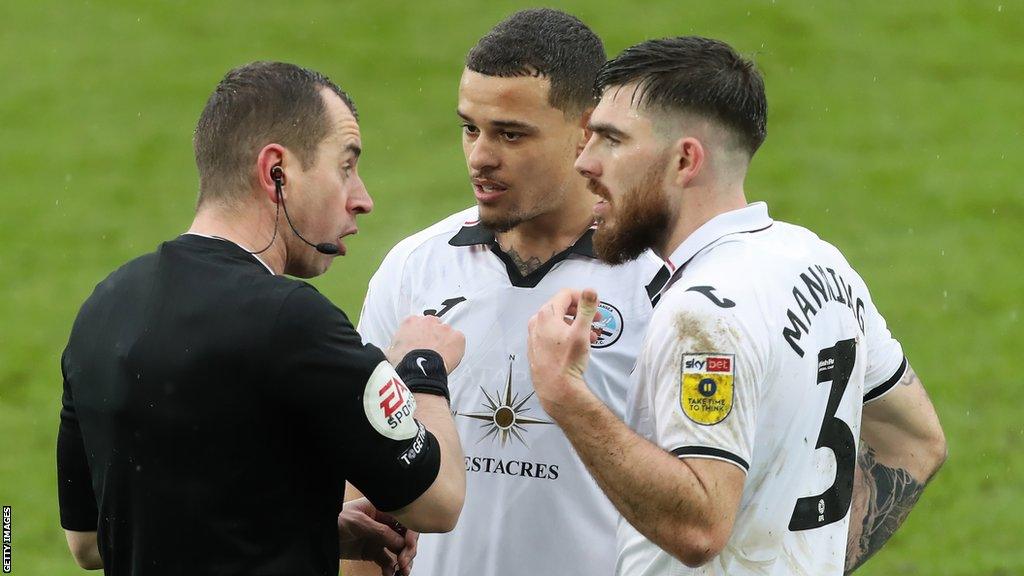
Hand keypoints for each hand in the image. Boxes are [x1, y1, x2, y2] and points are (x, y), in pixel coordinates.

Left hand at [339, 498, 419, 574]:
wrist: (320, 533)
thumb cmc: (336, 519)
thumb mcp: (359, 522)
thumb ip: (380, 531)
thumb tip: (400, 542)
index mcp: (384, 509)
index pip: (405, 520)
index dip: (411, 533)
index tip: (409, 546)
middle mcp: (385, 523)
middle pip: (405, 537)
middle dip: (408, 550)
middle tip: (404, 562)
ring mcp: (380, 538)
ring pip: (399, 550)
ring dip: (403, 561)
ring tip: (402, 571)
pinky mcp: (373, 551)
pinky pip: (387, 561)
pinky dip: (391, 569)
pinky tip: (390, 574)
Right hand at [387, 315, 464, 373]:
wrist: (417, 372)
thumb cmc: (402, 364)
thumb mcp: (389, 353)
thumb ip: (392, 347)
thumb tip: (390, 352)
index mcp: (410, 322)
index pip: (418, 324)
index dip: (420, 336)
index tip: (420, 345)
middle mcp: (428, 320)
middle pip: (434, 326)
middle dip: (433, 337)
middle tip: (431, 352)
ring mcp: (444, 328)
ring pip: (447, 334)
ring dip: (444, 343)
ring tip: (440, 358)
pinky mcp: (457, 337)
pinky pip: (459, 341)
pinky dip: (456, 350)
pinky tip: (449, 359)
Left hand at [527, 288, 599, 415]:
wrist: (555, 388)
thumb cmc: (568, 359)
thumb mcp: (581, 332)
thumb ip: (586, 309)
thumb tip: (590, 290)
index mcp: (546, 314)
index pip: (566, 295)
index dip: (583, 297)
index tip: (596, 306)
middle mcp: (537, 322)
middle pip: (561, 307)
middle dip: (581, 312)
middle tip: (596, 320)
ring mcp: (534, 335)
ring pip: (557, 322)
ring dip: (575, 325)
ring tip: (591, 336)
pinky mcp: (535, 348)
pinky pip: (551, 334)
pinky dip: (565, 334)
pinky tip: (576, 345)